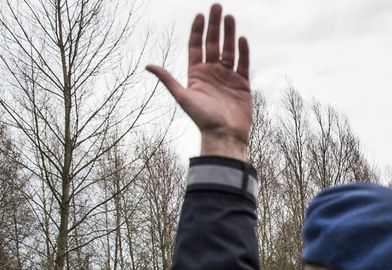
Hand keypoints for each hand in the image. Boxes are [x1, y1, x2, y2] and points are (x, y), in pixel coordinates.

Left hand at [147, 4, 251, 159]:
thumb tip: (148, 65)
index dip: (197, 30)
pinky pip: (243, 64)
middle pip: (213, 44)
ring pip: (229, 50)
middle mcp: (212, 73)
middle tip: (217, 7)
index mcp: (196, 74)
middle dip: (214, 25)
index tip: (200, 15)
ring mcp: (228, 77)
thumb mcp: (182, 97)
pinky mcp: (242, 85)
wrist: (224, 135)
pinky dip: (243, 51)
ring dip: (229, 34)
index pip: (196, 46)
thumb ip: (168, 79)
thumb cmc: (202, 119)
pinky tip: (242, 39)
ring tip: (229, 17)